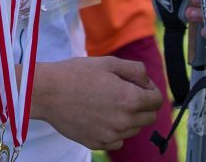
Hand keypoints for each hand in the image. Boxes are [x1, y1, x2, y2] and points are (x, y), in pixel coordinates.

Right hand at [34, 56, 162, 149]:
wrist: (48, 93)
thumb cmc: (77, 74)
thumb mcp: (109, 62)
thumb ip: (136, 71)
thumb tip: (147, 83)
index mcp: (130, 99)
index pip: (157, 101)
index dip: (150, 90)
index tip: (138, 85)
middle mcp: (123, 121)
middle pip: (148, 117)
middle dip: (142, 104)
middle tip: (124, 93)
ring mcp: (110, 135)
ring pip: (133, 130)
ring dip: (128, 118)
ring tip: (109, 103)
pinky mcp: (97, 143)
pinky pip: (117, 141)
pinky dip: (114, 131)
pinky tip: (101, 117)